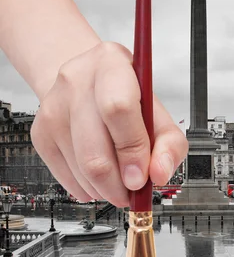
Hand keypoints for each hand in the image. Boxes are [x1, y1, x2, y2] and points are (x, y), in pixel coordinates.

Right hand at [31, 42, 187, 206]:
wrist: (87, 86)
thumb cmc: (127, 99)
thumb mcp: (159, 113)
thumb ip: (170, 144)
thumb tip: (159, 174)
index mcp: (111, 64)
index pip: (118, 109)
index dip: (133, 151)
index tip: (141, 177)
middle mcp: (76, 81)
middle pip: (94, 152)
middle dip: (118, 184)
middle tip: (132, 192)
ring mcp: (52, 107)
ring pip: (80, 169)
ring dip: (105, 189)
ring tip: (119, 182)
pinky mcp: (40, 133)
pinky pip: (65, 177)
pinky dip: (88, 188)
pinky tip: (99, 178)